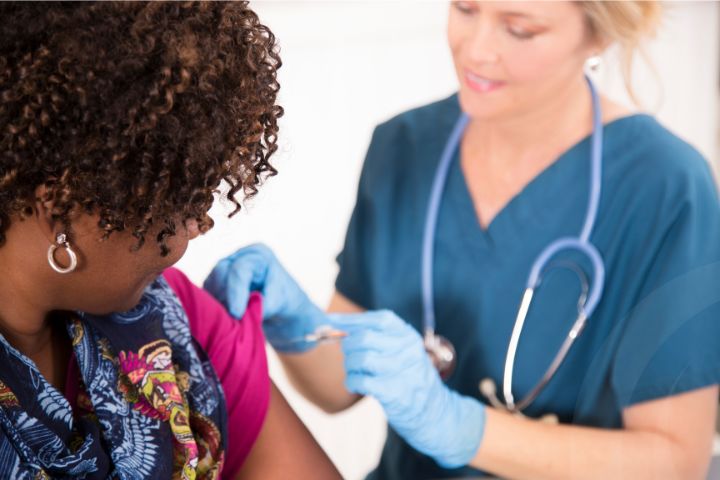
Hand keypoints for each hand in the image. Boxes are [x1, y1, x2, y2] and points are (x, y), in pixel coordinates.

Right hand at [204, 243, 325, 352]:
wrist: (282, 306)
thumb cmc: (284, 301)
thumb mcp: (278, 303)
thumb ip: (261, 305)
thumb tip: (241, 312)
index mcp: (259, 255)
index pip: (239, 269)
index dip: (235, 292)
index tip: (236, 314)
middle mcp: (240, 255)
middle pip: (221, 272)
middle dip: (225, 297)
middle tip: (233, 318)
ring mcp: (226, 266)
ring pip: (211, 282)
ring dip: (218, 302)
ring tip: (232, 318)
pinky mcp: (216, 280)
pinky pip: (207, 292)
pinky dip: (214, 305)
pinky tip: (225, 315)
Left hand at [329, 310, 485, 467]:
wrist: (435, 413)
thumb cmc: (410, 379)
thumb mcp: (403, 352)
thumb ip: (379, 338)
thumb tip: (338, 326)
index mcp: (409, 337)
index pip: (379, 319)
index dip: (352, 319)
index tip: (331, 321)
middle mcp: (408, 350)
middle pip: (365, 338)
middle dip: (348, 346)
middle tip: (348, 356)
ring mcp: (402, 372)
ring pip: (360, 359)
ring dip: (349, 367)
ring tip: (354, 374)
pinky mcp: (395, 393)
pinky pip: (361, 381)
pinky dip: (351, 383)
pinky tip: (354, 386)